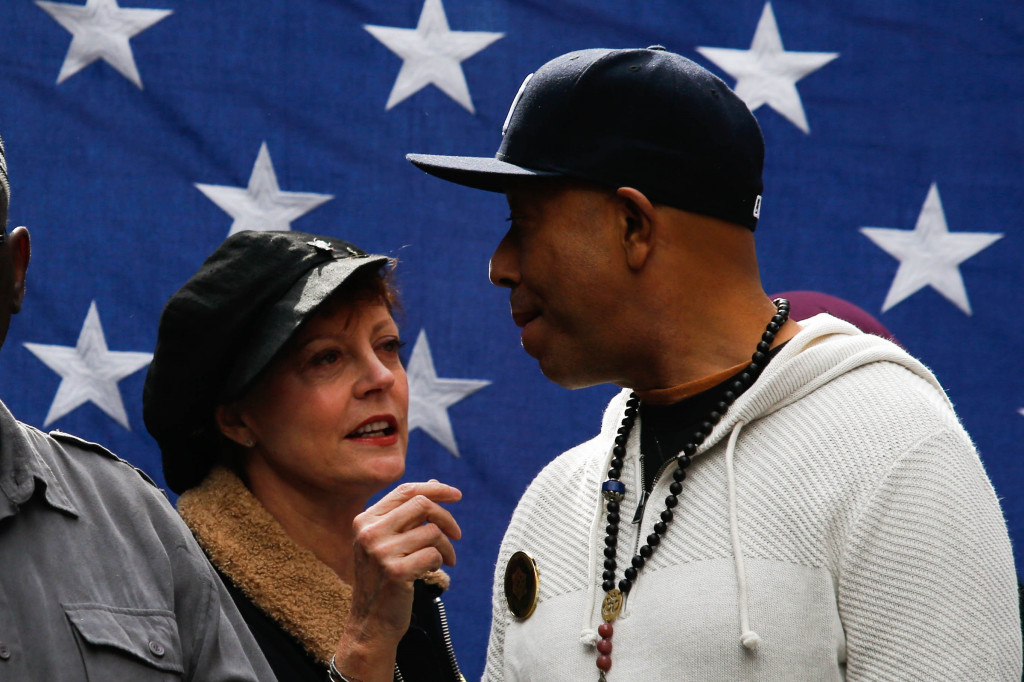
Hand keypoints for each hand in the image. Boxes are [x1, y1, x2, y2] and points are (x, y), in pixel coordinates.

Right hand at [334, 480, 461, 680]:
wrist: (371, 622)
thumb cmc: (383, 579)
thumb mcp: (387, 541)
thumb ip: (407, 514)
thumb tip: (434, 484)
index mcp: (365, 519)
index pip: (405, 491)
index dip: (435, 489)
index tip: (456, 495)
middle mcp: (369, 532)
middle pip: (422, 505)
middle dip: (446, 518)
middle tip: (457, 535)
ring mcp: (380, 552)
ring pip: (432, 532)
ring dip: (446, 547)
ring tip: (444, 560)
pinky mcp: (395, 572)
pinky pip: (433, 554)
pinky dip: (440, 562)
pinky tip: (432, 571)